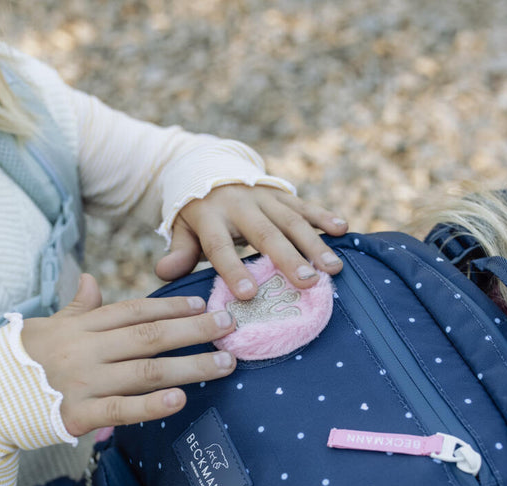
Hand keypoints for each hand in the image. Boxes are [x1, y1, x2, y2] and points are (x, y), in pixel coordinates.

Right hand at [20, 274, 236, 435]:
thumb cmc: (23, 360)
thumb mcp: (49, 326)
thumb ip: (78, 307)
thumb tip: (94, 280)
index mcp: (82, 326)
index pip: (134, 311)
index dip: (171, 307)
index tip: (203, 303)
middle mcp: (85, 350)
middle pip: (148, 337)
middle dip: (194, 331)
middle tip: (230, 326)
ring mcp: (82, 382)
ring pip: (144, 371)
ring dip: (189, 367)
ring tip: (224, 365)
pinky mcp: (76, 415)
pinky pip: (120, 410)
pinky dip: (151, 406)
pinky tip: (180, 400)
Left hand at [155, 185, 347, 298]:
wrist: (210, 170)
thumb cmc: (197, 215)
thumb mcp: (181, 230)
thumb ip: (178, 251)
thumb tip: (164, 272)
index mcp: (211, 218)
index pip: (220, 247)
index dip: (232, 270)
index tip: (248, 294)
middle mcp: (240, 205)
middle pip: (265, 234)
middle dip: (288, 258)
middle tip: (307, 282)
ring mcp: (264, 198)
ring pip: (291, 221)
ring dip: (314, 244)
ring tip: (332, 268)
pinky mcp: (282, 194)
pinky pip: (305, 205)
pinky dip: (324, 216)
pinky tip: (343, 230)